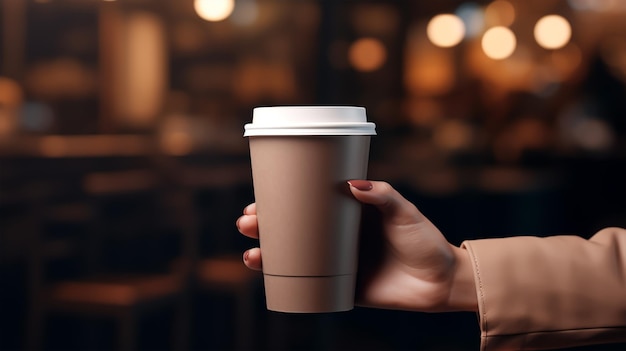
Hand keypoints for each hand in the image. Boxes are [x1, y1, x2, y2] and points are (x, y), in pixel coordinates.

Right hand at [236, 180, 476, 312]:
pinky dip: (285, 283)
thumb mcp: (404, 212)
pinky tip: (268, 280)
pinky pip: (307, 285)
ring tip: (251, 254)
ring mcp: (336, 262)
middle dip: (263, 227)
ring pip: (292, 256)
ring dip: (266, 255)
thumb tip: (351, 183)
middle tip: (248, 223)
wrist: (441, 282)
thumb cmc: (425, 240)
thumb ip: (382, 195)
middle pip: (291, 229)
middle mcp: (336, 236)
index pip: (306, 203)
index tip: (259, 199)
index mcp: (346, 213)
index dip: (279, 201)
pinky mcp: (341, 287)